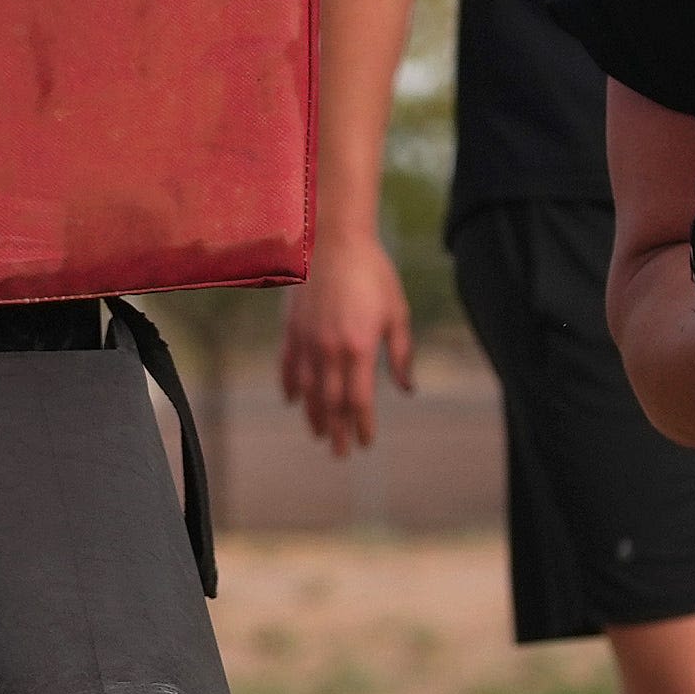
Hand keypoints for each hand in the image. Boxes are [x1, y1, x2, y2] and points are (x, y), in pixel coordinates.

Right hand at [279, 232, 414, 458]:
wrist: (333, 241)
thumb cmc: (373, 273)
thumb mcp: (397, 313)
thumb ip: (400, 354)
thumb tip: (407, 390)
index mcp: (359, 348)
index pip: (359, 401)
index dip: (362, 425)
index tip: (366, 442)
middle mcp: (329, 350)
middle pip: (332, 403)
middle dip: (336, 430)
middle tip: (340, 452)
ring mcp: (307, 341)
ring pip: (308, 390)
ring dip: (313, 416)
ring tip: (319, 434)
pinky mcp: (292, 329)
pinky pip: (287, 366)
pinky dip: (290, 387)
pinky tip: (294, 402)